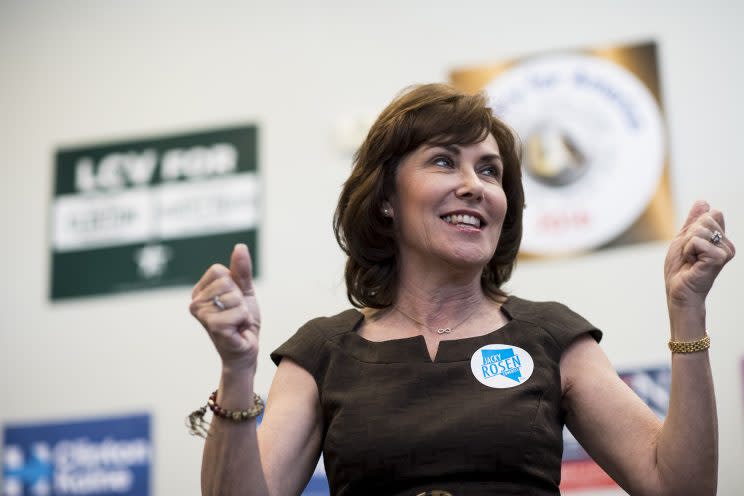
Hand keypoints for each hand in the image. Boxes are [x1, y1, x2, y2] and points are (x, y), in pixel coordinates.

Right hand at [190, 244, 260, 370]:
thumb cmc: (241, 321)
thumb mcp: (244, 291)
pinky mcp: (214, 327)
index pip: (219, 271)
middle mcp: (195, 303)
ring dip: (243, 311)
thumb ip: (241, 270)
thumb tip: (240, 246)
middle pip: (227, 282)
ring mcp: (202, 316)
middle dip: (240, 299)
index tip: (233, 301)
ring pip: (234, 297)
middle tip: (236, 314)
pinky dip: (244, 320)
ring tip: (237, 322)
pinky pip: (238, 312)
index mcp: (199, 291)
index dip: (234, 285)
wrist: (246, 349)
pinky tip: (237, 330)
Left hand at [664, 201, 734, 308]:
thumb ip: (693, 221)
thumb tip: (703, 202)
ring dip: (687, 244)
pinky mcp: (719, 258)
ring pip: (700, 229)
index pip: (710, 213)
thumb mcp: (684, 239)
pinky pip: (696, 241)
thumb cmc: (681, 269)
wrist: (679, 290)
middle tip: (689, 254)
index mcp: (721, 239)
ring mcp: (725, 251)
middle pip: (706, 219)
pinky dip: (687, 250)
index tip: (691, 245)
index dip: (694, 226)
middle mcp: (727, 244)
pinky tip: (692, 263)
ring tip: (691, 259)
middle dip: (689, 235)